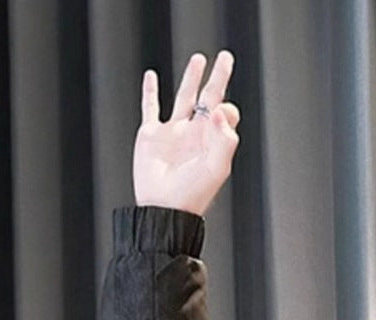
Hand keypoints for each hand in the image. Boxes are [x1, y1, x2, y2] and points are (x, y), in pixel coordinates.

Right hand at [133, 51, 240, 215]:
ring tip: (199, 59)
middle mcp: (195, 133)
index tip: (217, 112)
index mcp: (212, 140)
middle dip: (218, 78)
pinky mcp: (151, 134)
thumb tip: (217, 109)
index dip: (225, 107)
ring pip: (184, 97)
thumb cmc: (193, 193)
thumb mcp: (217, 168)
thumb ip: (224, 139)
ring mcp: (173, 132)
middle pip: (208, 97)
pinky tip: (152, 76)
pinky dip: (150, 91)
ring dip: (191, 78)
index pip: (225, 112)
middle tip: (225, 57)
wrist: (165, 207)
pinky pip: (150, 107)